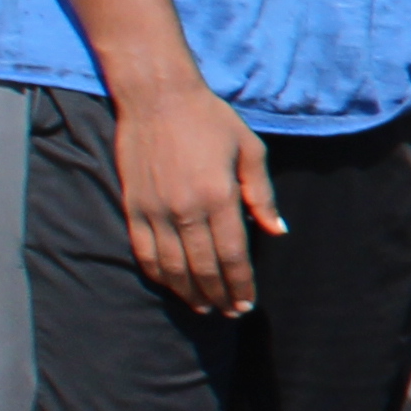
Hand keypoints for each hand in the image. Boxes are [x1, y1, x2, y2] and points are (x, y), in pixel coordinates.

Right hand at [111, 78, 282, 320]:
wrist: (157, 98)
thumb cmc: (210, 120)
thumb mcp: (250, 150)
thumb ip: (262, 194)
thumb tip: (277, 231)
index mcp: (219, 196)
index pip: (233, 255)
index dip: (241, 283)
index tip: (247, 303)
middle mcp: (185, 209)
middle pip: (203, 267)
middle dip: (219, 295)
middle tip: (230, 312)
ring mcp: (155, 210)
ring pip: (173, 266)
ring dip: (189, 292)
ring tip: (204, 308)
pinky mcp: (133, 207)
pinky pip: (144, 252)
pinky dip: (159, 275)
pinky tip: (173, 286)